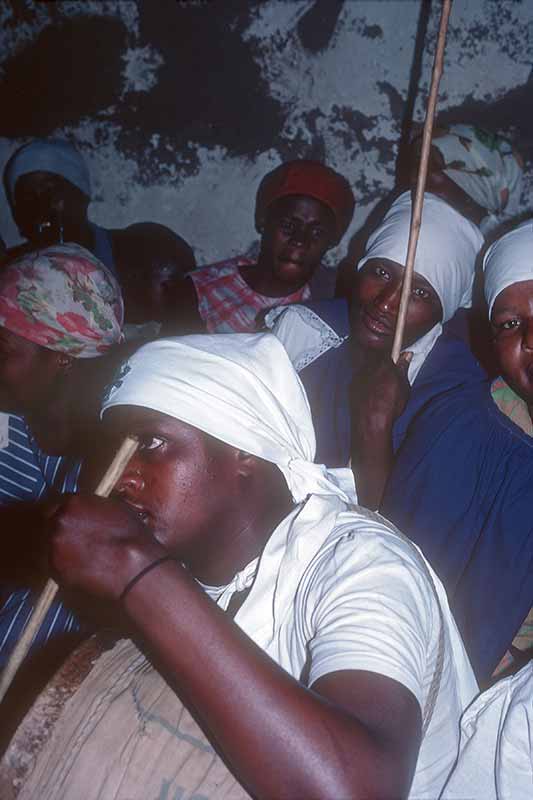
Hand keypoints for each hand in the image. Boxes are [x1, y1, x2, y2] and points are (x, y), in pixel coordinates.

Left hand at [45, 494, 165, 602]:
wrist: (134, 567)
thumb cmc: (132, 537)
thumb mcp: (117, 508)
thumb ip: (94, 506)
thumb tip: (89, 510)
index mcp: (73, 502)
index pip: (61, 505)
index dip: (69, 514)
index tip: (76, 522)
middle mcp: (59, 521)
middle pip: (52, 523)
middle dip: (63, 530)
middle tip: (78, 540)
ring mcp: (54, 545)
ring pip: (51, 545)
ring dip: (62, 548)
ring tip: (82, 556)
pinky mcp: (54, 568)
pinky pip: (55, 564)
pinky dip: (64, 566)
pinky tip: (82, 568)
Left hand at [351, 352, 411, 436]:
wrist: (370, 421)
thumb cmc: (389, 404)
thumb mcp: (404, 386)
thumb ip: (403, 368)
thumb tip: (406, 355)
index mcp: (382, 363)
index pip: (386, 349)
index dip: (391, 351)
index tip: (396, 354)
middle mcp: (368, 366)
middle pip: (373, 356)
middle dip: (380, 361)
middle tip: (389, 372)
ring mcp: (357, 376)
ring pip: (365, 368)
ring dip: (372, 372)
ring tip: (381, 386)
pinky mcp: (351, 387)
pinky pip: (360, 379)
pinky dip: (366, 383)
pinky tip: (372, 393)